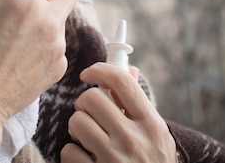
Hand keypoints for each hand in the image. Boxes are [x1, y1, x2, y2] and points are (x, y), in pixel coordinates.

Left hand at [61, 62, 177, 162]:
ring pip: (76, 122)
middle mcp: (133, 140)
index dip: (99, 70)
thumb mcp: (156, 134)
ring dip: (77, 127)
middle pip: (91, 98)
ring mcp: (113, 160)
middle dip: (85, 103)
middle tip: (89, 112)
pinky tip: (85, 158)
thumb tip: (127, 69)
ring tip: (88, 136)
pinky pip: (69, 151)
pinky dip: (72, 153)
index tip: (88, 74)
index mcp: (151, 124)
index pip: (121, 82)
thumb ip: (139, 104)